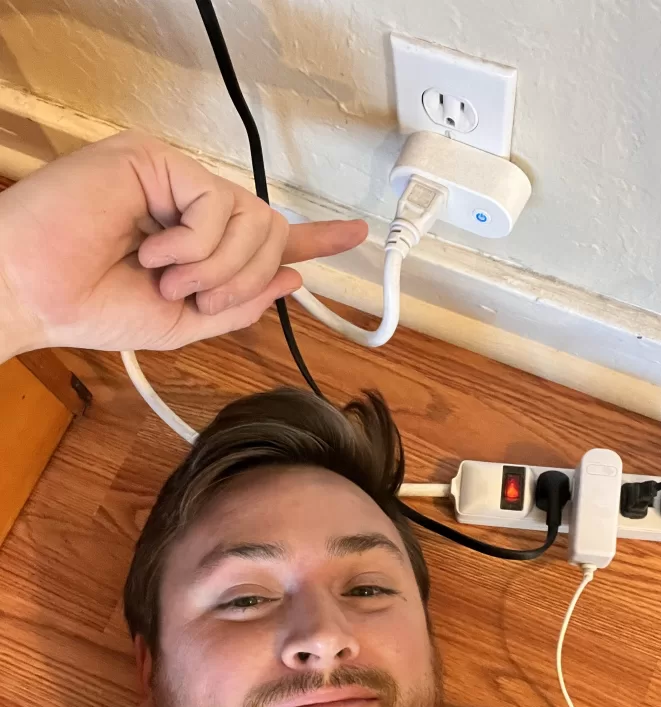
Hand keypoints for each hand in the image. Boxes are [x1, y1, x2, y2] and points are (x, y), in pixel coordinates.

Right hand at [0, 131, 366, 356]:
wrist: (37, 296)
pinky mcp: (157, 160)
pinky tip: (151, 252)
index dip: (313, 236)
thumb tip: (294, 276)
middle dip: (246, 280)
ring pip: (254, 220)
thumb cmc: (93, 306)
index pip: (267, 234)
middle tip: (199, 299)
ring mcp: (175, 178)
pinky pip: (217, 206)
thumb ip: (238, 303)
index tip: (353, 234)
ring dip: (217, 270)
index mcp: (199, 240)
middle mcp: (192, 203)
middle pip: (271, 232)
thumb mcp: (182, 321)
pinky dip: (192, 247)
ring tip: (165, 278)